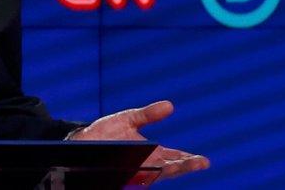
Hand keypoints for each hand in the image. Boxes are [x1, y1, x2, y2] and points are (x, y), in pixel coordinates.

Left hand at [71, 100, 209, 183]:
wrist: (82, 140)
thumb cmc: (106, 132)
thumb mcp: (129, 120)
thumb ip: (148, 115)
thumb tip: (169, 105)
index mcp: (153, 154)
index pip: (175, 159)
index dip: (189, 161)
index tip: (202, 160)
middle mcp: (146, 166)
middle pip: (169, 169)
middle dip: (183, 167)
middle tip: (197, 163)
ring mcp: (134, 173)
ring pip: (154, 176)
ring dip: (165, 172)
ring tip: (175, 166)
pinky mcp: (121, 176)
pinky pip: (132, 179)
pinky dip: (143, 176)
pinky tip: (150, 171)